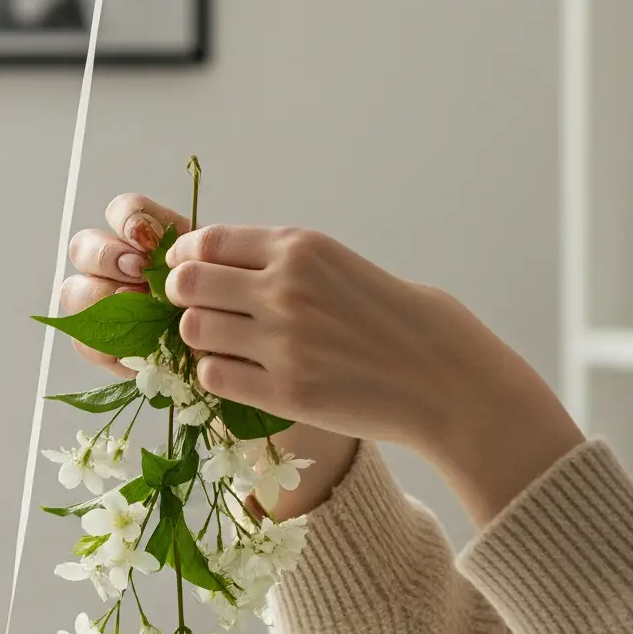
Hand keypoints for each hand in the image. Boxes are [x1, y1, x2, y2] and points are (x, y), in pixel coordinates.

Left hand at [66, 201, 584, 527]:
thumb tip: (234, 268)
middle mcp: (285, 288)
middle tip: (196, 310)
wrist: (450, 382)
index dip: (185, 257)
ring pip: (193, 331)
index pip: (207, 241)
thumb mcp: (348, 267)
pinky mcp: (284, 392)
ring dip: (196, 338)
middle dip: (181, 296)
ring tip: (220, 345)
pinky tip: (238, 375)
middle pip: (188, 283)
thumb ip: (292, 264)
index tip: (185, 269)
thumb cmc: (409, 322)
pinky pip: (213, 377)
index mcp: (302, 248)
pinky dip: (215, 375)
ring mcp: (281, 342)